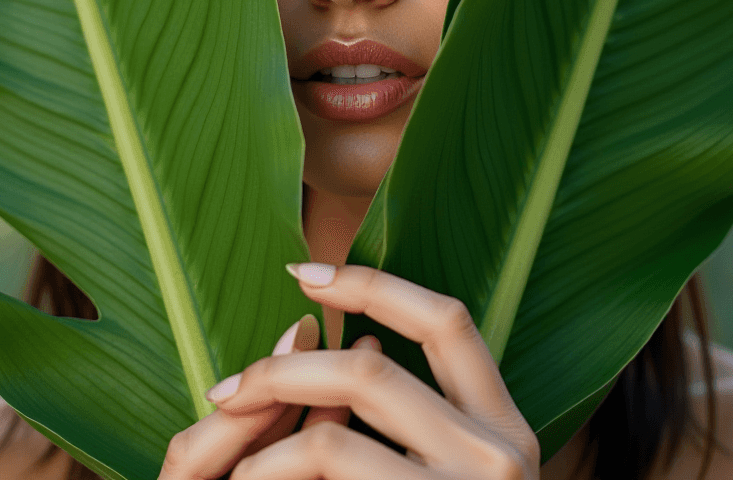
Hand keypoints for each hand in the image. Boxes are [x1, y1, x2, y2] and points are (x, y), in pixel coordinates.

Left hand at [186, 264, 539, 479]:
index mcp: (506, 422)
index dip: (373, 283)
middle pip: (370, 371)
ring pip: (333, 439)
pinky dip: (273, 475)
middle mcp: (499, 455)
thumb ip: (405, 410)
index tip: (305, 273)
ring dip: (264, 446)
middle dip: (283, 371)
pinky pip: (325, 476)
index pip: (446, 318)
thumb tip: (328, 336)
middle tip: (226, 387)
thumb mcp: (453, 470)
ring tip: (233, 461)